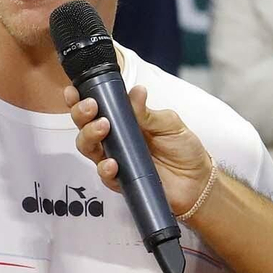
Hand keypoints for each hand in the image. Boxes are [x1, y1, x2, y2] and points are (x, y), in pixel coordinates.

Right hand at [65, 84, 212, 215]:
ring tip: (102, 127)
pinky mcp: (120, 181)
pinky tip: (112, 162)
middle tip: (92, 107)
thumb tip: (136, 92)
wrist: (197, 181)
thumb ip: (149, 112)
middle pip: (84, 126)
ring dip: (89, 136)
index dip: (81, 99)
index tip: (74, 90)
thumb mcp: (170, 124)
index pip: (97, 107)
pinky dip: (105, 168)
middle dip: (81, 114)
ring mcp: (115, 160)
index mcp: (124, 121)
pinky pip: (104, 174)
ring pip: (88, 148)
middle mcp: (115, 139)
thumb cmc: (183, 150)